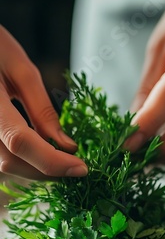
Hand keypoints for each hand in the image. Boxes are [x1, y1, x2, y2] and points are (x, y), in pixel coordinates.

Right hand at [0, 26, 87, 178]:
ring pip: (5, 165)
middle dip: (48, 170)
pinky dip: (24, 161)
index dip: (53, 161)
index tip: (82, 168)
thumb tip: (67, 146)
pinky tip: (42, 153)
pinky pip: (0, 158)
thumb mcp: (21, 69)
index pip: (21, 142)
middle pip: (12, 162)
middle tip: (77, 167)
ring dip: (36, 169)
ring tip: (63, 160)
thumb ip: (42, 110)